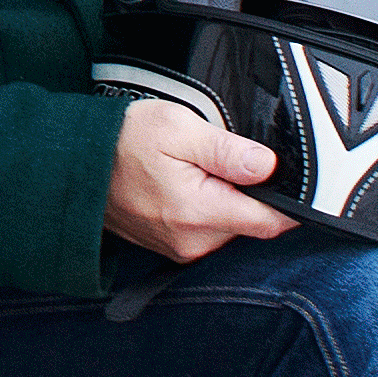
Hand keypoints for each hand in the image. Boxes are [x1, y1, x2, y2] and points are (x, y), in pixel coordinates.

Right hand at [107, 94, 295, 262]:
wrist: (76, 164)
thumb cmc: (122, 142)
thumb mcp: (178, 128)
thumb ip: (227, 150)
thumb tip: (268, 166)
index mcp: (199, 213)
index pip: (270, 222)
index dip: (292, 203)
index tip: (301, 183)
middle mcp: (193, 241)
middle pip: (253, 223)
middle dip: (254, 193)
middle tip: (227, 157)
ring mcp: (181, 248)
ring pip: (232, 226)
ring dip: (229, 199)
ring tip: (199, 167)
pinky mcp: (173, 247)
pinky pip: (209, 230)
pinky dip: (209, 208)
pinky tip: (188, 183)